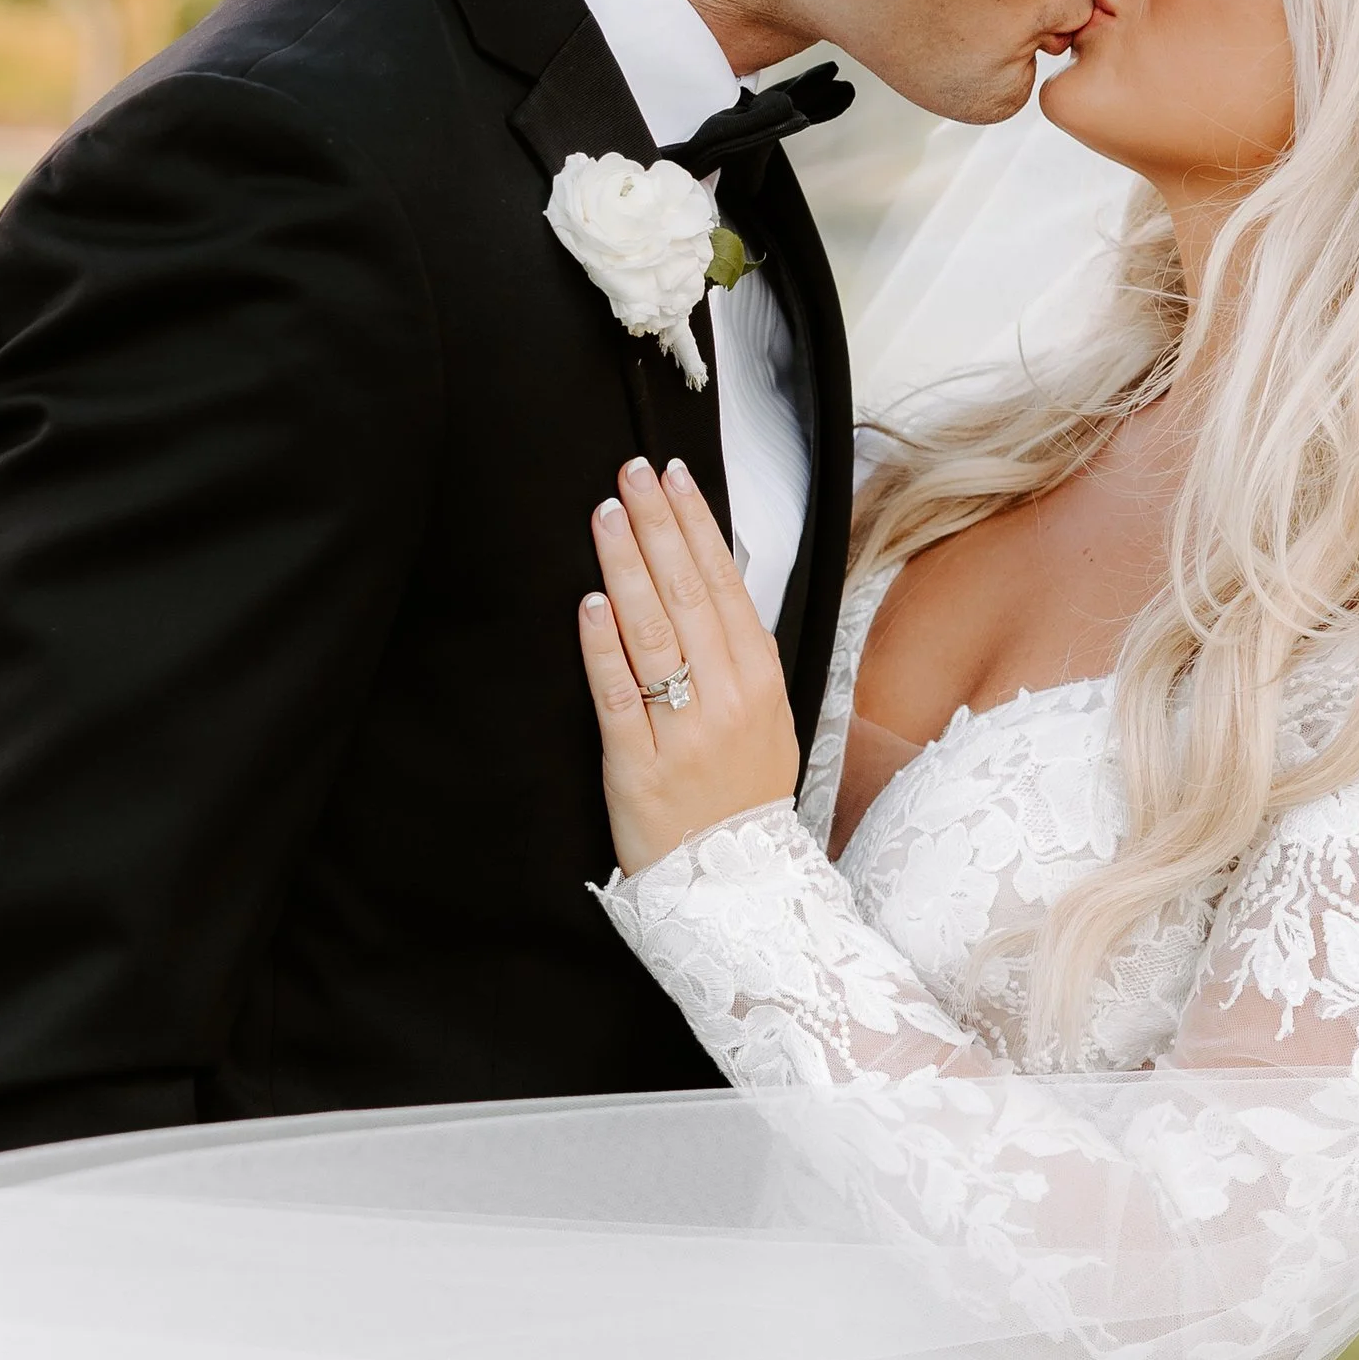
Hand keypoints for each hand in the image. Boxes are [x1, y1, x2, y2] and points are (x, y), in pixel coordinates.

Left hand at [579, 458, 801, 874]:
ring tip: (605, 514)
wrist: (735, 886)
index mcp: (760, 681)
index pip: (726, 584)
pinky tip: (590, 604)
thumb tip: (714, 581)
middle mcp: (726, 699)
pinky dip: (604, 648)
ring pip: (653, 633)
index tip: (672, 477)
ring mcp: (683, 732)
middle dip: (656, 526)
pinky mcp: (638, 766)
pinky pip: (619, 697)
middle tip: (630, 473)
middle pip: (688, 595)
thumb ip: (743, 657)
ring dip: (625, 566)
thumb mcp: (768, 720)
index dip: (696, 525)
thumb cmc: (742, 797)